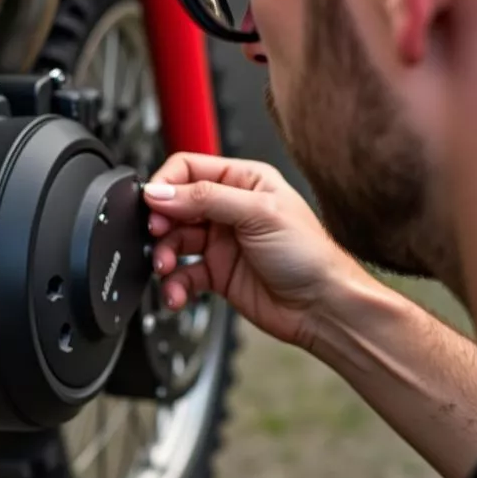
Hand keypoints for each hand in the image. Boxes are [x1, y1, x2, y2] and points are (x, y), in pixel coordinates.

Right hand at [143, 153, 365, 350]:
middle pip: (174, 207)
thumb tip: (160, 192)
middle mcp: (228, 208)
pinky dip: (174, 285)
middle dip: (161, 223)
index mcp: (242, 181)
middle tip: (157, 236)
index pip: (187, 170)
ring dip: (164, 256)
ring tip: (167, 268)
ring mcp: (221, 242)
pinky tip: (177, 293)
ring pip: (173, 241)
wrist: (324, 308)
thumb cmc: (310, 255)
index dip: (165, 185)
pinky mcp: (216, 273)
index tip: (152, 204)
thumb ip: (205, 198)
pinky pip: (182, 275)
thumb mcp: (258, 213)